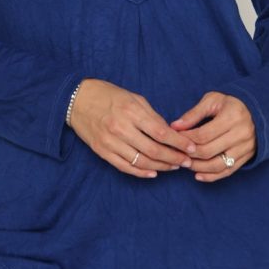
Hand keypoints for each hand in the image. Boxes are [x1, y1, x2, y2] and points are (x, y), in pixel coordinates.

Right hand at [70, 79, 198, 179]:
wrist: (77, 100)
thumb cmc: (109, 95)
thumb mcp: (134, 98)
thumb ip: (152, 116)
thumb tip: (170, 133)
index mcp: (131, 112)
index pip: (162, 133)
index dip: (179, 143)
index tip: (192, 148)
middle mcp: (121, 128)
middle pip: (153, 151)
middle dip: (174, 158)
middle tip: (187, 162)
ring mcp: (110, 142)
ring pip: (141, 162)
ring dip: (160, 167)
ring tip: (173, 167)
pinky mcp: (102, 151)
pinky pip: (124, 167)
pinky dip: (141, 172)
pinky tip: (153, 172)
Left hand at [169, 91, 256, 181]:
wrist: (256, 112)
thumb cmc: (230, 104)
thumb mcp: (212, 101)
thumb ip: (193, 114)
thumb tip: (174, 127)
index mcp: (232, 117)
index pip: (202, 135)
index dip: (185, 139)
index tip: (174, 138)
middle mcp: (241, 134)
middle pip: (208, 151)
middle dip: (188, 154)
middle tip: (176, 152)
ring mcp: (245, 148)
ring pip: (217, 165)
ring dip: (198, 167)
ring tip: (185, 163)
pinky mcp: (247, 157)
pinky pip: (227, 171)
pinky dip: (211, 176)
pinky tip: (197, 175)